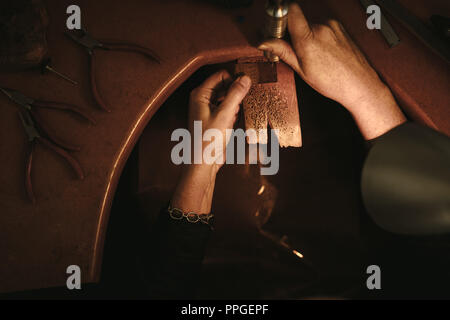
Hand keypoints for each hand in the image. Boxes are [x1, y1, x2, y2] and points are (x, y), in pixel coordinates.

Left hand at [171, 71, 250, 213]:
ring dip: (236, 104)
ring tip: (238, 114)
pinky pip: (227, 110)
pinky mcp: (214, 120)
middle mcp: (202, 100)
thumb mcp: (225, 115)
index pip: (221, 75)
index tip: (248, 84)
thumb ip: (235, 94)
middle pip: (224, 85)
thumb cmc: (207, 141)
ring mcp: (208, 110)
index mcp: (200, 95)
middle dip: (236, 92)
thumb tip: (245, 78)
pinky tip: (234, 122)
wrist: (202, 163)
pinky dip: (233, 113)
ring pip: (227, 98)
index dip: (235, 78)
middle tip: (247, 99)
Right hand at [258, 2, 405, 139]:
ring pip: (310, 24)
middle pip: (298, 20)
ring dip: (306, 36)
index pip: (290, 10)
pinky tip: (322, 53)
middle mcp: (322, 27)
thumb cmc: (334, 82)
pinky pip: (321, 27)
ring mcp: (333, 26)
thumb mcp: (302, 70)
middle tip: (293, 50)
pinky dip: (317, 37)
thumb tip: (265, 42)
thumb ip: (283, 51)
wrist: (359, 84)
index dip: (280, 15)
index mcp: (309, 38)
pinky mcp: (340, 27)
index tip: (275, 26)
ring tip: (312, 55)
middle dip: (292, 33)